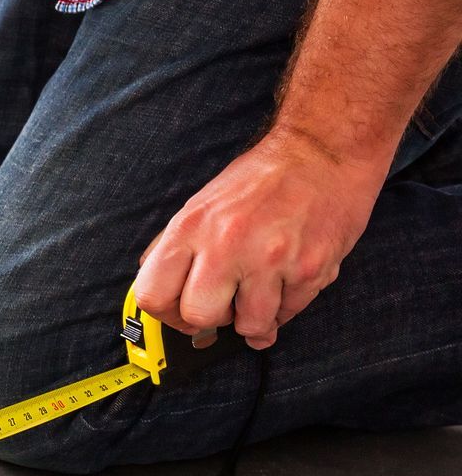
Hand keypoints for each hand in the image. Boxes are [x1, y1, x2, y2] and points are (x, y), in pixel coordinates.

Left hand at [133, 127, 387, 348]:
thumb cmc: (262, 179)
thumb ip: (175, 246)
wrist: (322, 150)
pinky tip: (288, 281)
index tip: (182, 313)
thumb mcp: (201, 204)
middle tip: (226, 305)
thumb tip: (155, 287)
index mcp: (191, 227)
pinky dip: (287, 306)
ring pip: (250, 325)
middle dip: (212, 319)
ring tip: (261, 293)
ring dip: (255, 318)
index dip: (166, 313)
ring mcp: (270, 259)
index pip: (152, 296)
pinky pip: (290, 313)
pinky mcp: (310, 268)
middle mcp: (226, 244)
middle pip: (198, 316)